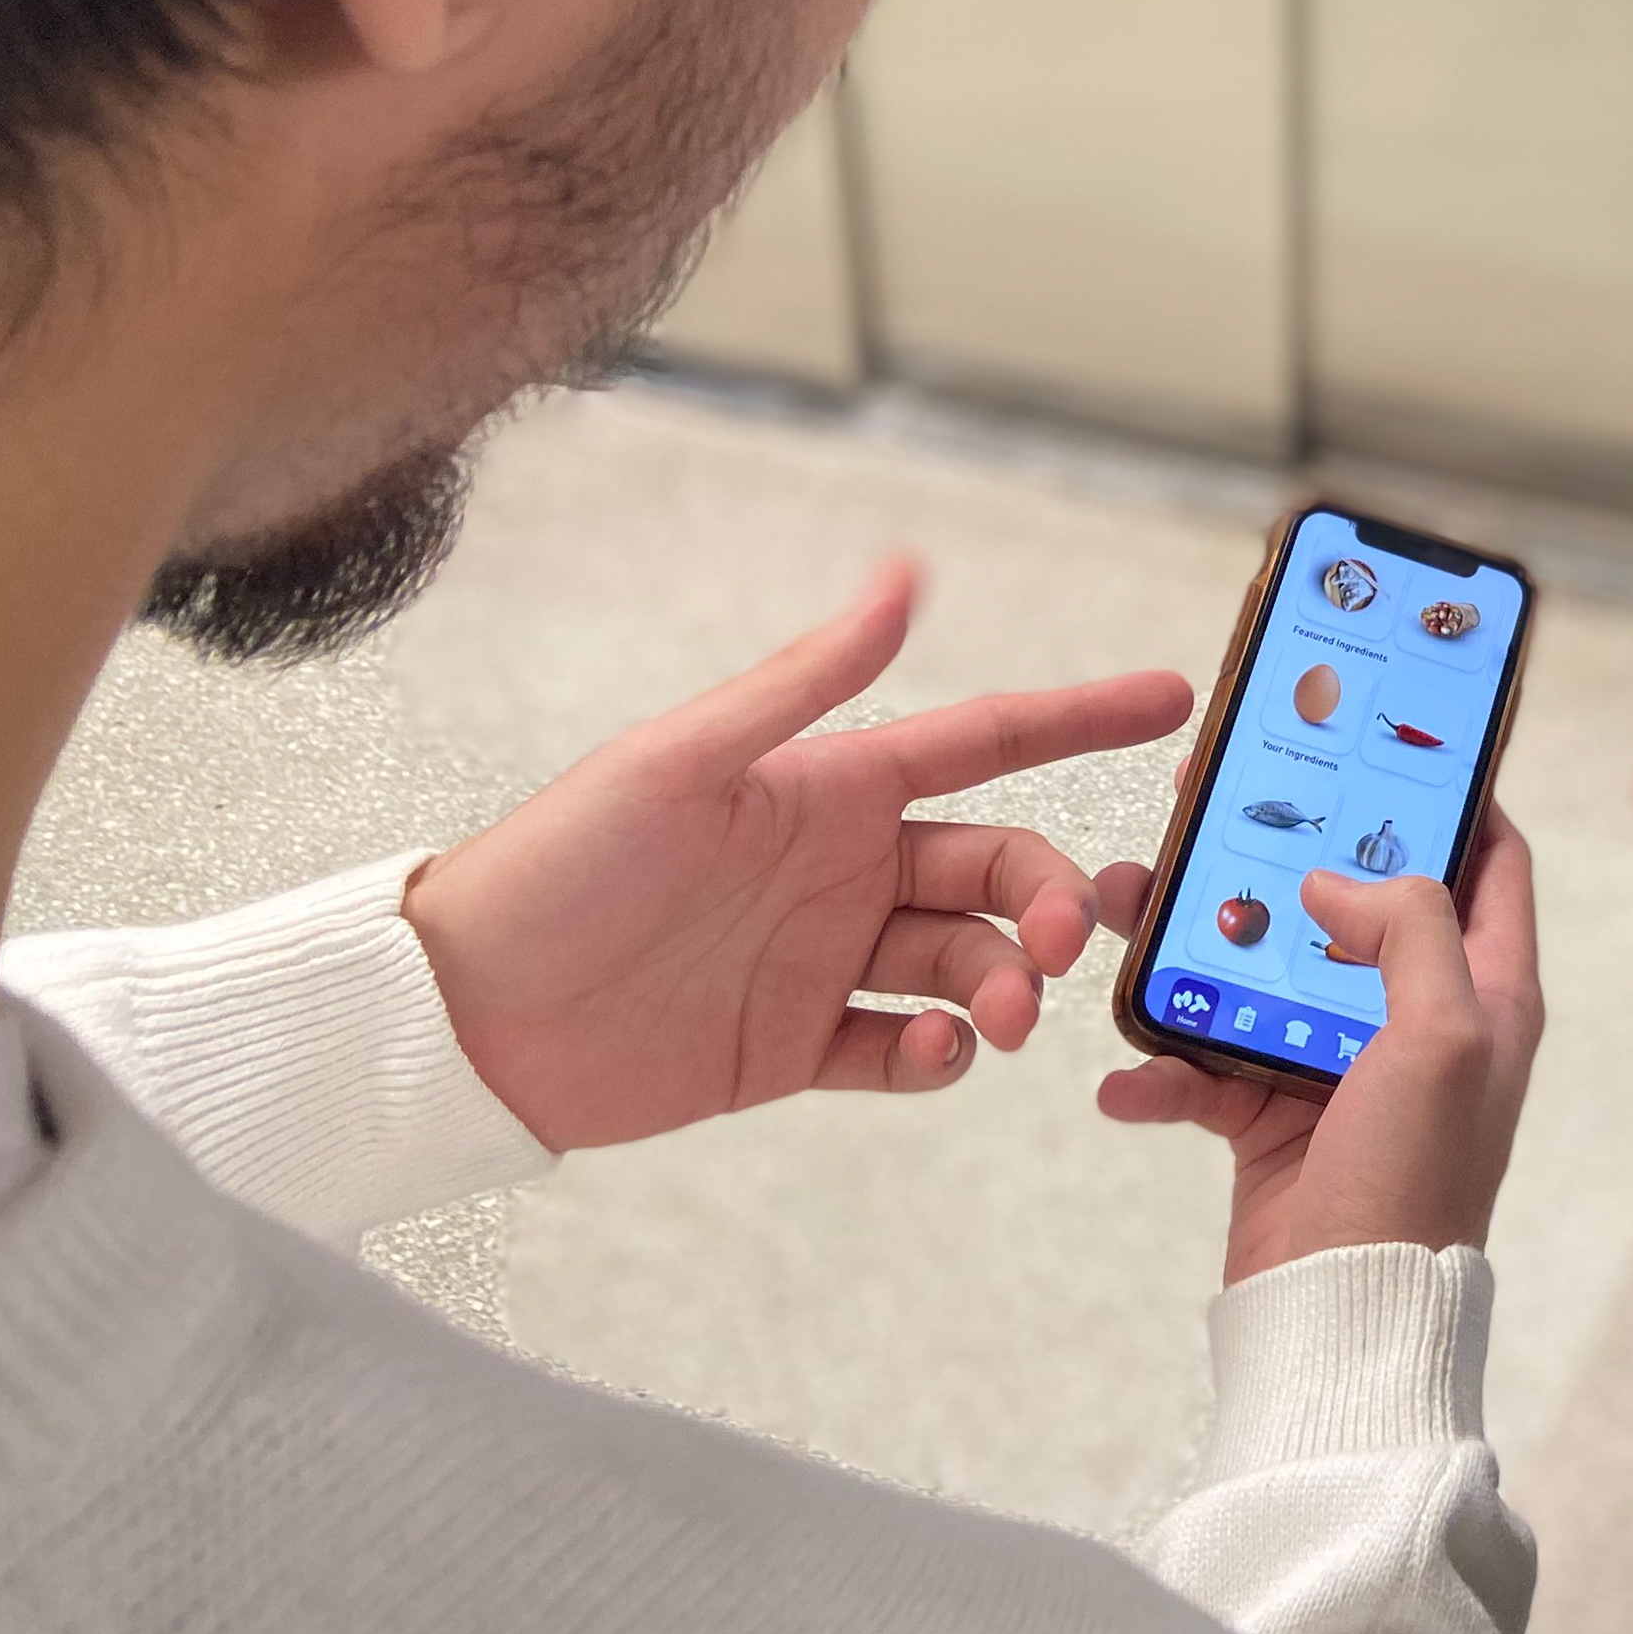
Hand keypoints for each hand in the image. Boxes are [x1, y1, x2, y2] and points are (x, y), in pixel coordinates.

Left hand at [404, 558, 1192, 1152]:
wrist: (463, 1015)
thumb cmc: (558, 863)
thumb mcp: (685, 758)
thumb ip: (807, 680)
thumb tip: (905, 575)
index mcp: (829, 785)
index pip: (986, 741)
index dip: (1081, 718)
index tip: (1169, 702)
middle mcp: (840, 866)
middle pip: (997, 868)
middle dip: (1047, 900)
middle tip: (1050, 947)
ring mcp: (823, 958)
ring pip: (965, 964)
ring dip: (1001, 988)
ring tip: (990, 1022)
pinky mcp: (793, 1046)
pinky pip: (899, 1050)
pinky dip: (935, 1058)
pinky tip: (928, 1054)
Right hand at [1093, 808, 1542, 1285]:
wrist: (1344, 1322)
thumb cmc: (1414, 1184)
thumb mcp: (1444, 1036)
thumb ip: (1409, 932)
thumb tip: (1337, 881)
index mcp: (1488, 994)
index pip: (1489, 863)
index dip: (1450, 796)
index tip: (1385, 740)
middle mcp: (1419, 1022)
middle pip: (1351, 904)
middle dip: (1280, 852)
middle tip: (1211, 798)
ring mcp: (1342, 1070)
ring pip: (1260, 973)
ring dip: (1192, 944)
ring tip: (1120, 908)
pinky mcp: (1275, 1122)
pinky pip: (1206, 1071)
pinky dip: (1161, 1069)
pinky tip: (1125, 1074)